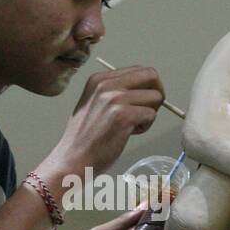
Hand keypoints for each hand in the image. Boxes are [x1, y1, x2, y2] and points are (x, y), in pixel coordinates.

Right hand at [40, 65, 166, 181]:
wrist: (73, 159)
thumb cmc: (85, 136)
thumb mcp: (94, 102)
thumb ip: (115, 92)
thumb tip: (145, 88)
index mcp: (100, 79)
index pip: (139, 70)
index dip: (147, 87)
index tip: (141, 102)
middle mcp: (107, 84)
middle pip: (151, 75)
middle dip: (156, 93)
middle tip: (147, 111)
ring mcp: (115, 99)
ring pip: (155, 97)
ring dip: (150, 113)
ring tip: (132, 126)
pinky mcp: (124, 116)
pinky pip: (152, 115)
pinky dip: (145, 127)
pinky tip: (128, 134)